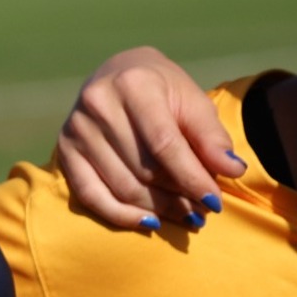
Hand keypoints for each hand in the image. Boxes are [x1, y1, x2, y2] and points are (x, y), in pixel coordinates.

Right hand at [57, 47, 243, 231]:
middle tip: (202, 211)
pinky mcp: (64, 150)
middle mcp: (99, 104)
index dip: (192, 177)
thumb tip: (232, 171)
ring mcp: (77, 129)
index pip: (164, 143)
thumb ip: (211, 136)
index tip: (215, 201)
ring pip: (122, 186)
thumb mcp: (192, 101)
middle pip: (144, 169)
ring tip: (184, 215)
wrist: (117, 74)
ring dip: (158, 208)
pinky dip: (121, 215)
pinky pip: (90, 196)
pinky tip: (149, 222)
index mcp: (134, 84)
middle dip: (178, 196)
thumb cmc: (162, 90)